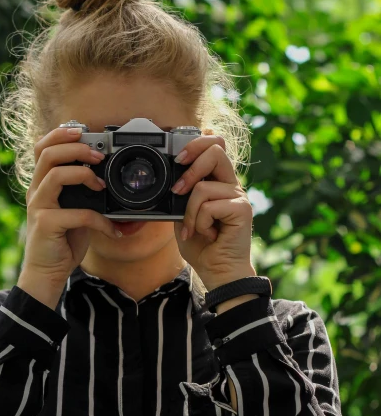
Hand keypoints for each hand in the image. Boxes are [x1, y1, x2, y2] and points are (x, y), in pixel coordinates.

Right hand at [22, 127, 121, 289]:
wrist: (47, 273)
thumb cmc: (63, 242)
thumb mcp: (77, 212)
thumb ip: (86, 195)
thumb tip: (112, 182)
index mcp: (42, 184)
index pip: (42, 147)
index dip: (60, 134)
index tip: (83, 132)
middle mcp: (36, 191)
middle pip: (48, 154)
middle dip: (76, 149)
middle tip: (98, 156)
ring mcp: (38, 207)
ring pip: (55, 175)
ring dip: (83, 174)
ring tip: (101, 185)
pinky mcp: (45, 225)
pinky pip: (75, 213)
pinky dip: (98, 219)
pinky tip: (112, 228)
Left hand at [172, 130, 254, 290]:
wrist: (217, 272)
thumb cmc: (202, 246)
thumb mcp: (183, 215)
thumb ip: (181, 195)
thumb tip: (173, 175)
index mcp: (218, 182)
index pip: (215, 145)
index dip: (196, 143)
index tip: (177, 159)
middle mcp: (230, 185)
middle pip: (217, 149)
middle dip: (191, 166)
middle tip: (177, 190)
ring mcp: (238, 196)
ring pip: (203, 187)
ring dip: (190, 213)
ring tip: (194, 230)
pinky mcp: (242, 209)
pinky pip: (209, 206)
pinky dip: (200, 223)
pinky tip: (208, 235)